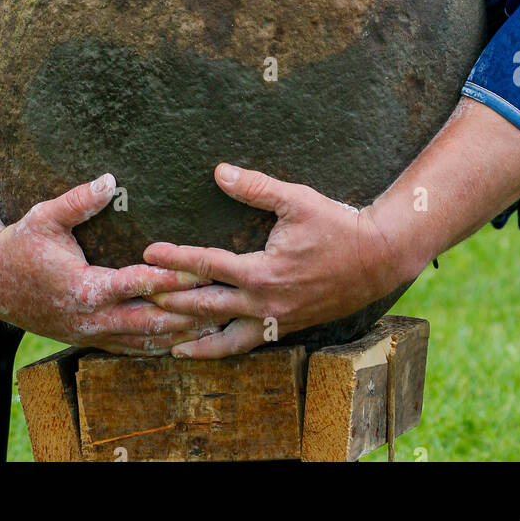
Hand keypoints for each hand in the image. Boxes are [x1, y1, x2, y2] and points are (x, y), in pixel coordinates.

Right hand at [0, 173, 218, 353]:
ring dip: (178, 334)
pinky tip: (182, 342)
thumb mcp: (44, 217)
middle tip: (222, 304)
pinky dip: (157, 345)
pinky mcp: (88, 339)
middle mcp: (90, 317)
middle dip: (187, 313)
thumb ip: (78, 200)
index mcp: (83, 287)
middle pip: (149, 321)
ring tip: (215, 327)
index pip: (136, 284)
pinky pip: (129, 348)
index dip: (170, 277)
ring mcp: (90, 332)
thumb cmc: (19, 245)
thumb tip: (110, 179)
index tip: (201, 269)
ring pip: (143, 341)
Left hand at [142, 163, 400, 357]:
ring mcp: (278, 319)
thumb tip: (219, 172)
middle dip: (172, 302)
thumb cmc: (336, 224)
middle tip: (141, 298)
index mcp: (263, 272)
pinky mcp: (289, 326)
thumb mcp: (296, 199)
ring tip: (169, 345)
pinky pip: (251, 343)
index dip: (175, 258)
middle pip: (207, 307)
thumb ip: (255, 187)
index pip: (208, 266)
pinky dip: (227, 348)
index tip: (148, 252)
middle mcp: (266, 302)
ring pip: (228, 340)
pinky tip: (214, 347)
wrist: (378, 257)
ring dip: (197, 341)